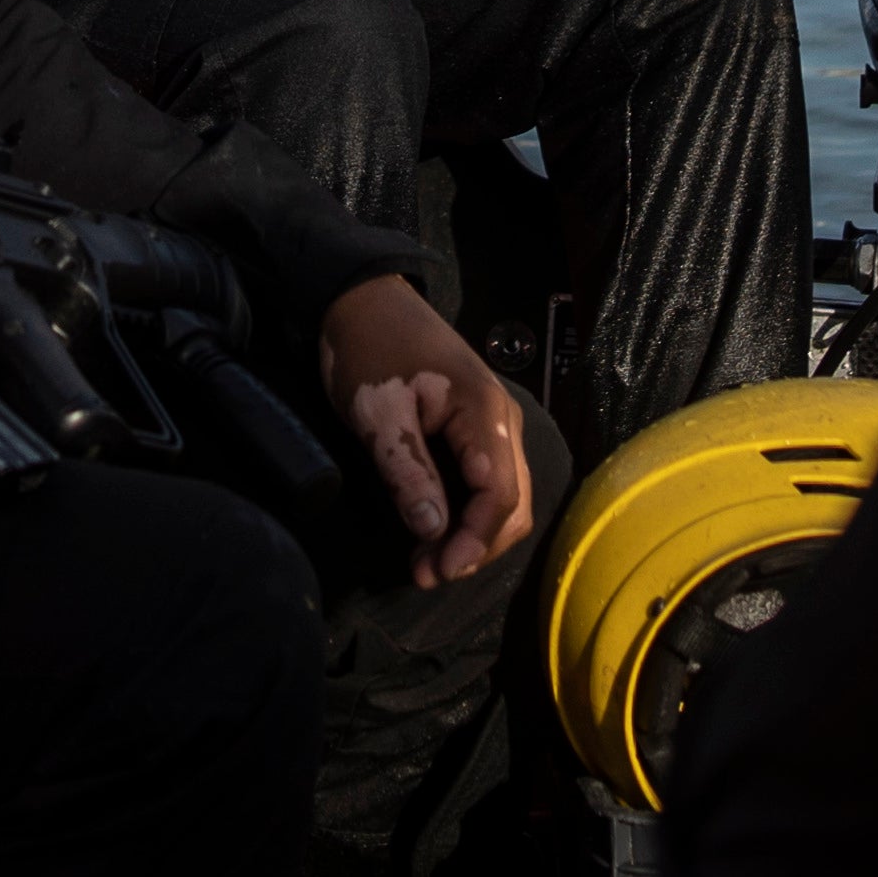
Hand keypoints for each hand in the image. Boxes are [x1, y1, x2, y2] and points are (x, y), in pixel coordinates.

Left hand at [320, 273, 534, 587]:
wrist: (364, 301)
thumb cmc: (370, 349)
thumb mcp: (378, 412)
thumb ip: (407, 471)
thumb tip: (433, 531)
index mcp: (485, 412)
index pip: (499, 493)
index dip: (475, 540)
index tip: (439, 572)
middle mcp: (502, 420)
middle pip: (513, 503)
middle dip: (476, 547)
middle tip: (426, 575)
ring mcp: (494, 424)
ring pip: (504, 497)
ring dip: (472, 537)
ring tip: (426, 564)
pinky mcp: (478, 429)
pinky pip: (487, 483)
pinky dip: (467, 516)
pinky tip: (434, 535)